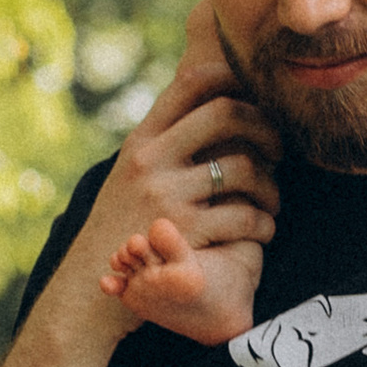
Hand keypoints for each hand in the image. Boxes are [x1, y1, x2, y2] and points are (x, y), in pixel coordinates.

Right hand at [77, 0, 278, 352]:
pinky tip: (262, 229)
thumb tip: (209, 104)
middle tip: (276, 150)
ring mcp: (167, 195)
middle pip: (226, 113)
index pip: (191, 83)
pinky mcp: (186, 233)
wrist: (90, 287)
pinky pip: (244, 215)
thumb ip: (163, 144)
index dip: (233, 80)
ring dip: (270, 184)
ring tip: (271, 200)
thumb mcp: (127, 175)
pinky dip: (263, 222)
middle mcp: (151, 160)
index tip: (256, 98)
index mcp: (140, 141)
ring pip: (243, 166)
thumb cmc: (120, 228)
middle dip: (264, 127)